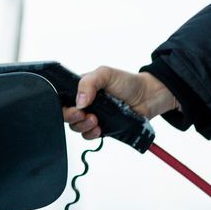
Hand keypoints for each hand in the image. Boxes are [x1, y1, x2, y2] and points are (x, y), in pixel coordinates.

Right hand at [60, 65, 178, 139]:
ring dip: (83, 126)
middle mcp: (85, 102)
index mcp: (82, 87)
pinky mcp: (102, 128)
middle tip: (83, 115)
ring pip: (76, 127)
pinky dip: (91, 134)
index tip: (74, 107)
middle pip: (67, 114)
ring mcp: (93, 115)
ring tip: (96, 120)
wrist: (148, 97)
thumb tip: (79, 101)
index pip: (63, 97)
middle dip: (72, 117)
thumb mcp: (106, 74)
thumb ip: (89, 82)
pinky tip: (99, 129)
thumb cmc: (127, 82)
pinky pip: (89, 136)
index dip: (63, 105)